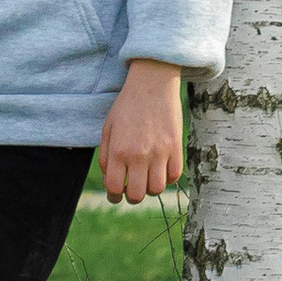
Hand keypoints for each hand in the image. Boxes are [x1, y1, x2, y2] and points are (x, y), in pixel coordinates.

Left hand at [98, 58, 183, 205]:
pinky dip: (167, 178)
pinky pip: (174, 176)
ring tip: (147, 179)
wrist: (152, 83)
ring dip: (150, 189)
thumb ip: (105, 156)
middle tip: (131, 189)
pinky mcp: (176, 147)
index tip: (115, 195)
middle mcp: (138, 154)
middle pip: (136, 194)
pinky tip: (161, 169)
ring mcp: (159, 152)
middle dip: (131, 196)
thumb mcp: (108, 128)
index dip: (113, 196)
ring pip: (156, 189)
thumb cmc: (127, 106)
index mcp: (118, 150)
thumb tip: (110, 180)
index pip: (114, 187)